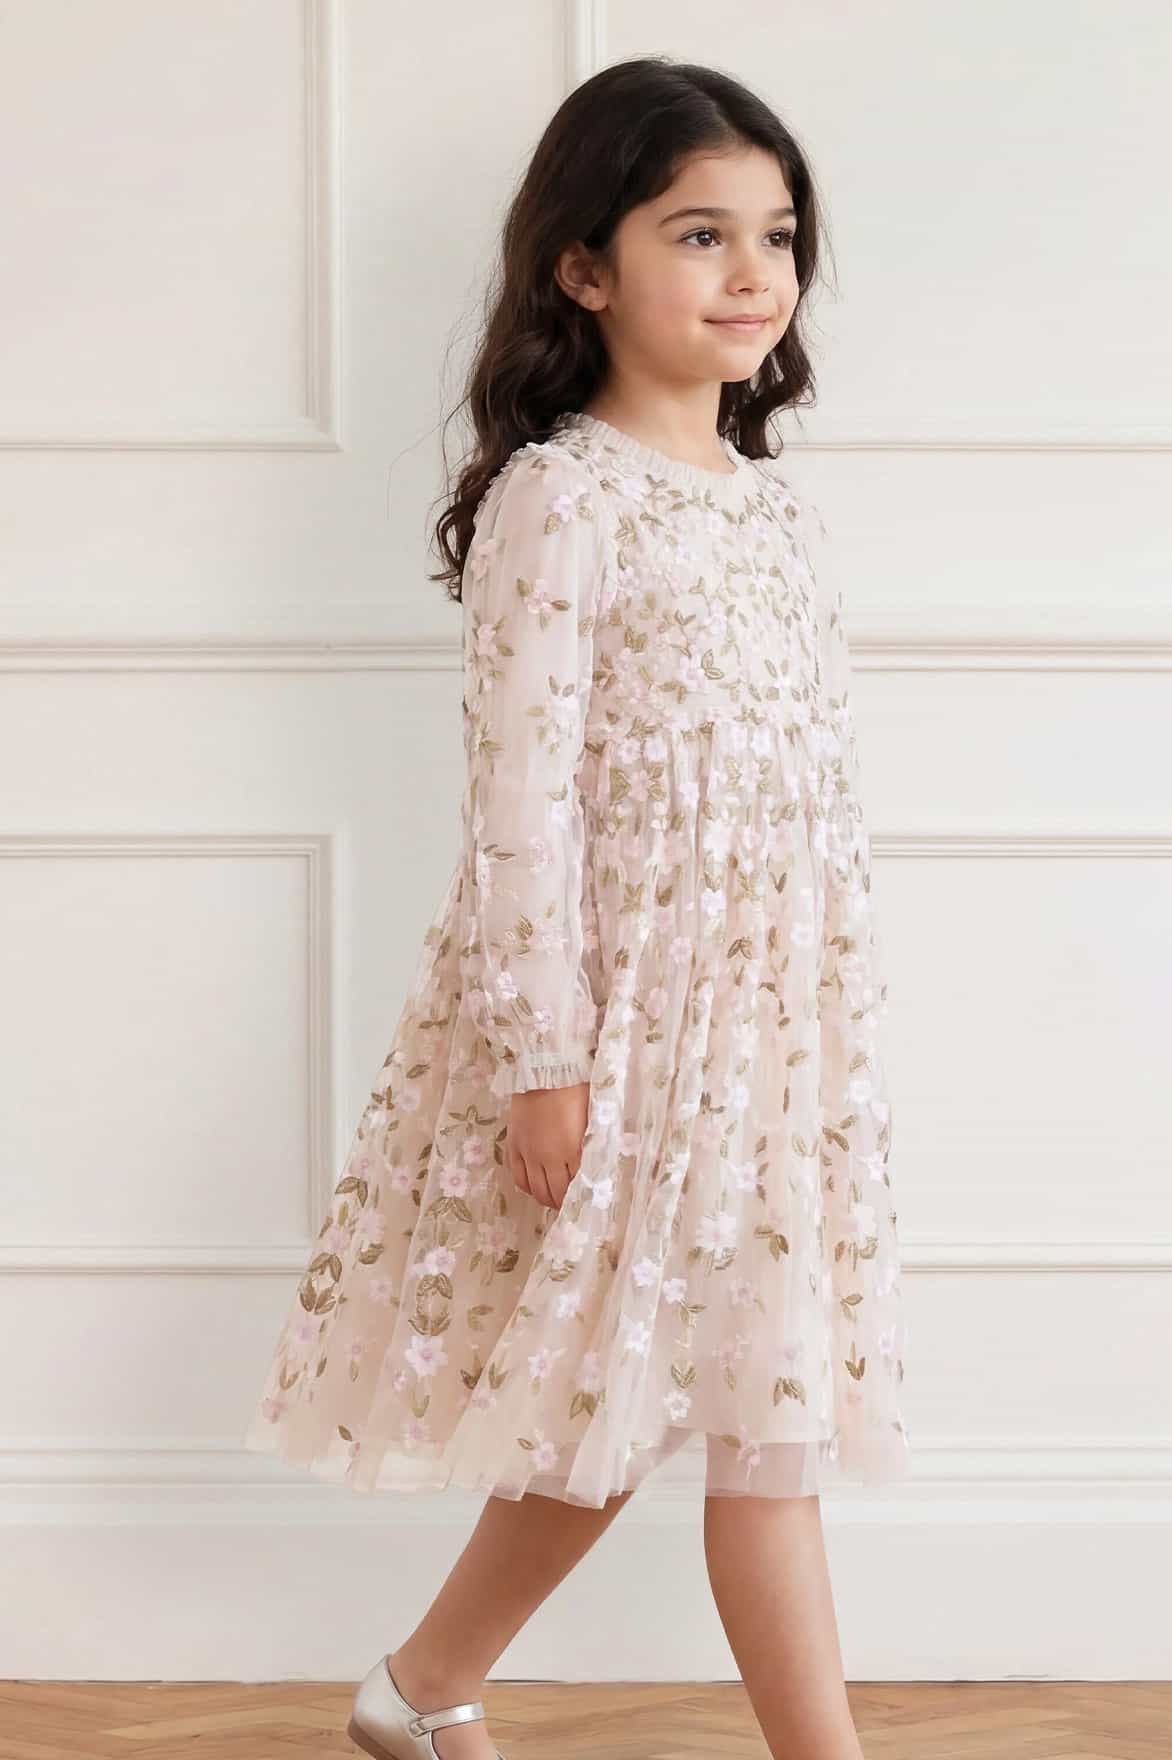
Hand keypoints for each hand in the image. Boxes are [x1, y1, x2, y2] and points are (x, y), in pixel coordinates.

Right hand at [507, 1080, 589, 1211]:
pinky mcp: (514, 1146)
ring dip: (545, 1199)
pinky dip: (527, 1188)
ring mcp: (529, 1153)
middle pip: (555, 1193)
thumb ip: (592, 1144)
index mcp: (572, 1151)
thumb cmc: (576, 1090)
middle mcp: (549, 1157)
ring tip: (553, 1201)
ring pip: (536, 1189)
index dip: (579, 1199)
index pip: (576, 1187)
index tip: (584, 1204)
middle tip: (569, 1207)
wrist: (544, 1071)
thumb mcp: (592, 1119)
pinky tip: (534, 1189)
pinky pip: (518, 1177)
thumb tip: (598, 1162)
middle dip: (563, 1203)